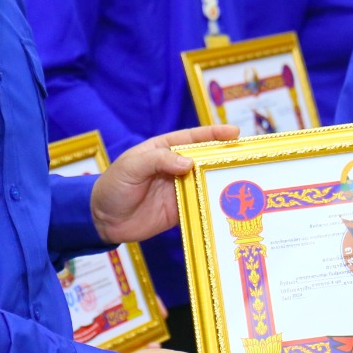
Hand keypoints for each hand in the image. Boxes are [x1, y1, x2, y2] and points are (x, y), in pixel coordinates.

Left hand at [91, 125, 237, 244]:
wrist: (102, 219)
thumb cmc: (114, 185)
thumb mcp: (132, 166)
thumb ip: (159, 160)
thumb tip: (189, 163)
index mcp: (165, 149)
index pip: (193, 138)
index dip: (215, 134)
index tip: (235, 133)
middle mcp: (177, 167)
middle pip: (206, 160)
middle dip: (227, 158)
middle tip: (250, 159)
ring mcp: (180, 189)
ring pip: (207, 183)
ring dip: (224, 183)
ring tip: (247, 183)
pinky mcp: (180, 210)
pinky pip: (201, 206)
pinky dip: (215, 207)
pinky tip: (231, 208)